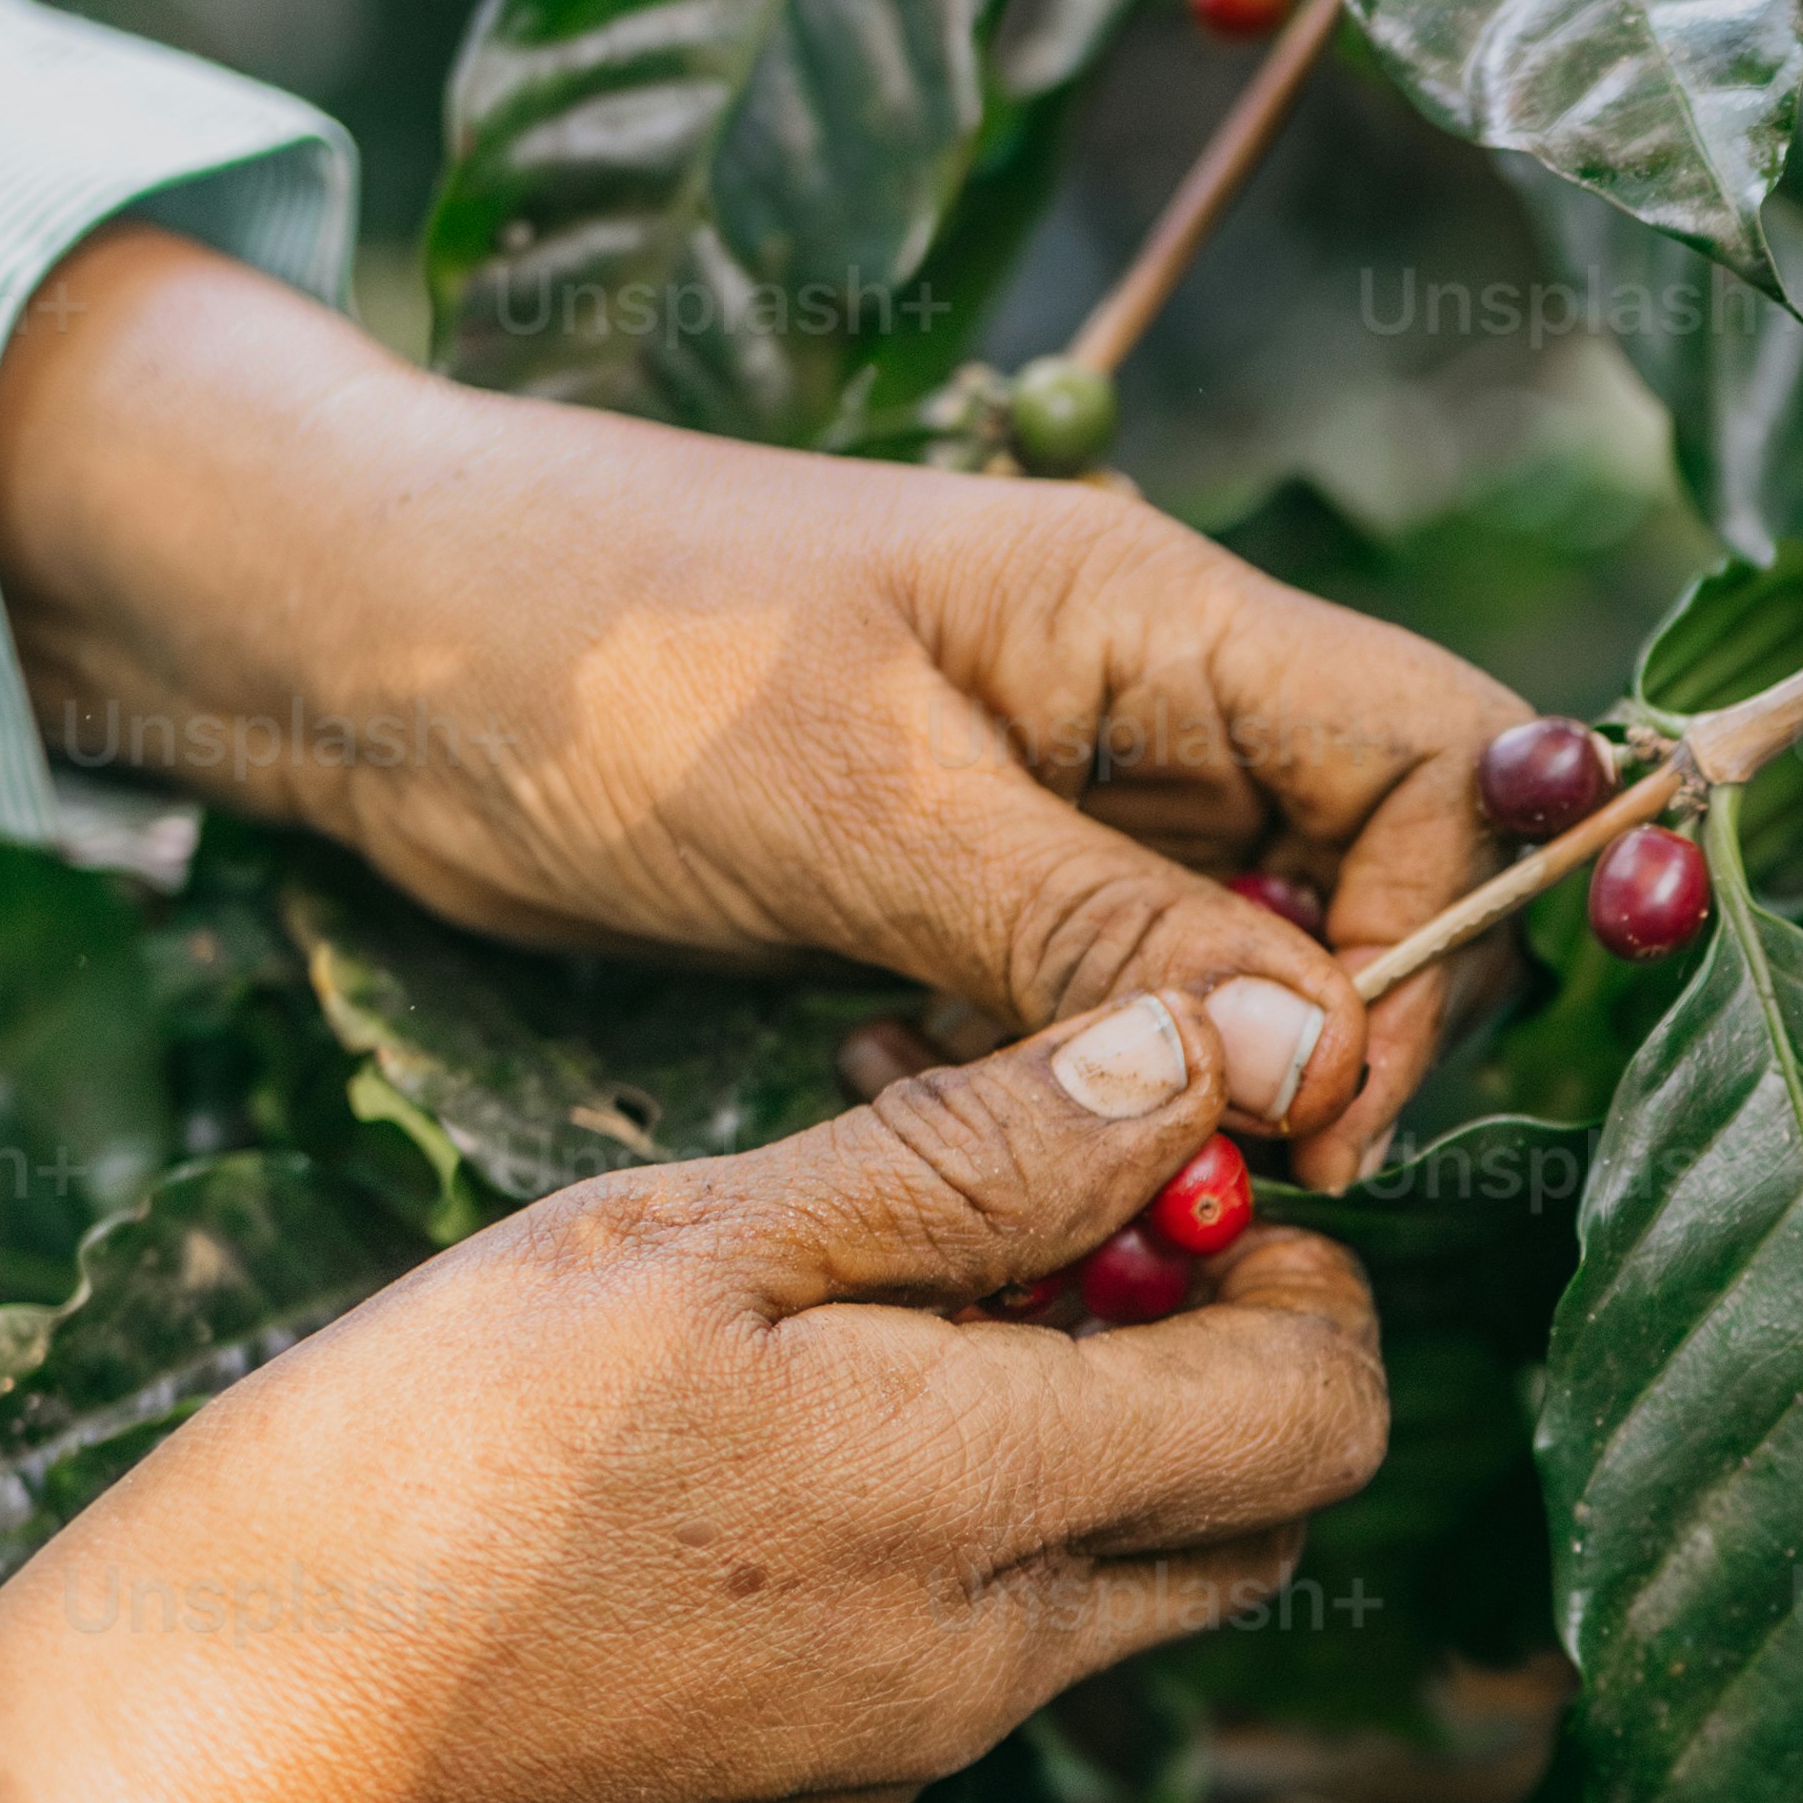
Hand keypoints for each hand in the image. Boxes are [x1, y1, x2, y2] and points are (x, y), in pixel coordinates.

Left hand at [0, 231, 1526, 1188]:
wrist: (367, 645)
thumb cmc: (602, 662)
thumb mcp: (864, 811)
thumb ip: (1099, 936)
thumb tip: (1313, 1054)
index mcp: (1156, 612)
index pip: (1436, 757)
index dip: (1432, 940)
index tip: (1325, 1110)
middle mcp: (1142, 696)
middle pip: (1364, 876)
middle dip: (1315, 1044)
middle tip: (1213, 1189)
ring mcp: (1058, 794)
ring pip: (1229, 967)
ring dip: (1174, 1088)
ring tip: (1052, 1151)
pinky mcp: (964, 879)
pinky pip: (1094, 1007)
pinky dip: (1051, 1084)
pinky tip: (924, 1091)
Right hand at [0, 991, 1376, 1802]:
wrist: (218, 1753)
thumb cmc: (415, 1462)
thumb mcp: (685, 1234)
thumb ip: (968, 1160)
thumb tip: (1188, 1065)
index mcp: (980, 1506)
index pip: (1320, 1416)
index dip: (1301, 1277)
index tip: (1173, 1183)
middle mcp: (988, 1668)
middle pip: (1259, 1524)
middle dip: (1221, 1366)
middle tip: (1055, 1242)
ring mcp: (905, 1761)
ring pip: (1115, 1599)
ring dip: (1079, 1456)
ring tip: (882, 1328)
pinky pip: (970, 1672)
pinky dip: (954, 1552)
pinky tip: (772, 1464)